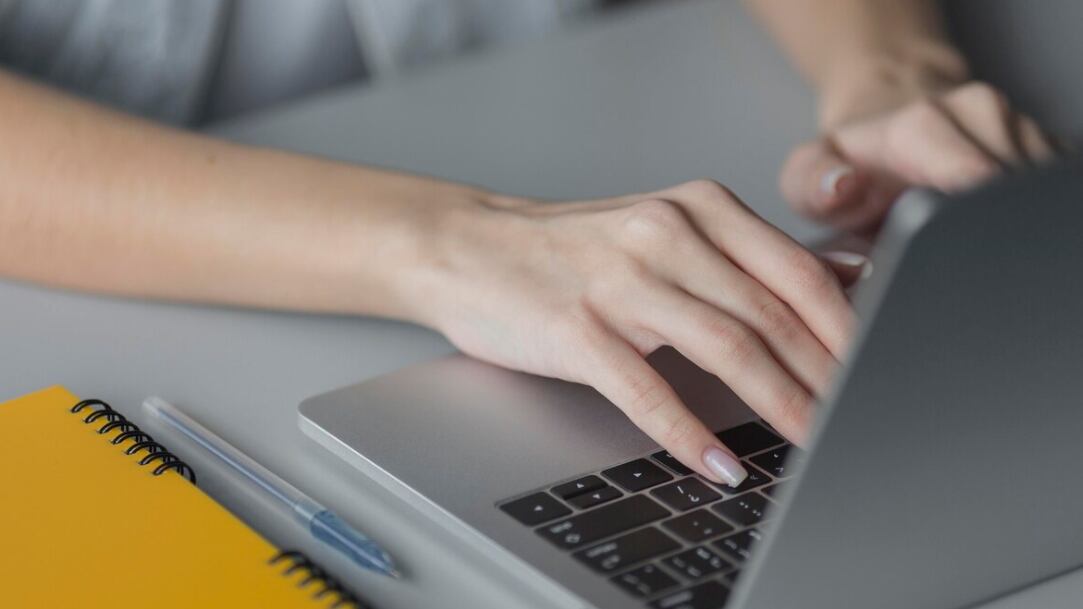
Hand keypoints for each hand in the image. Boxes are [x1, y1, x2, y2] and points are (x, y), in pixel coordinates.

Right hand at [404, 180, 854, 484]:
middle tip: (860, 418)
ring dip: (777, 404)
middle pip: (771, 314)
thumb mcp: (669, 227)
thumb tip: (847, 275)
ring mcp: (620, 280)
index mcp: (699, 207)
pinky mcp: (577, 327)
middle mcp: (666, 235)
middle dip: (827, 376)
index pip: (797, 272)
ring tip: (813, 443)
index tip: (881, 369)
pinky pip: (646, 388)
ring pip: (724, 348)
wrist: (470, 247)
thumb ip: (752, 252)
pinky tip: (715, 461)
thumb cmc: (573, 247)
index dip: (848, 329)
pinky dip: (687, 431)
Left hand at [782, 81, 1061, 230]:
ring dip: (1001, 224)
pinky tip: (987, 222)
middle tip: (948, 253)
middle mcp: (980, 115)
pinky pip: (1045, 192)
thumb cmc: (848, 162)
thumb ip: (812, 183)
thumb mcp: (806, 176)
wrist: (885, 117)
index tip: (948, 253)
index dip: (965, 224)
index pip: (973, 178)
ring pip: (1033, 195)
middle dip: (980, 233)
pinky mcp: (1044, 145)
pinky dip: (1021, 216)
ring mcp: (1019, 127)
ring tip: (963, 233)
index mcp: (924, 124)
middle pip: (1008, 194)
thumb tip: (842, 186)